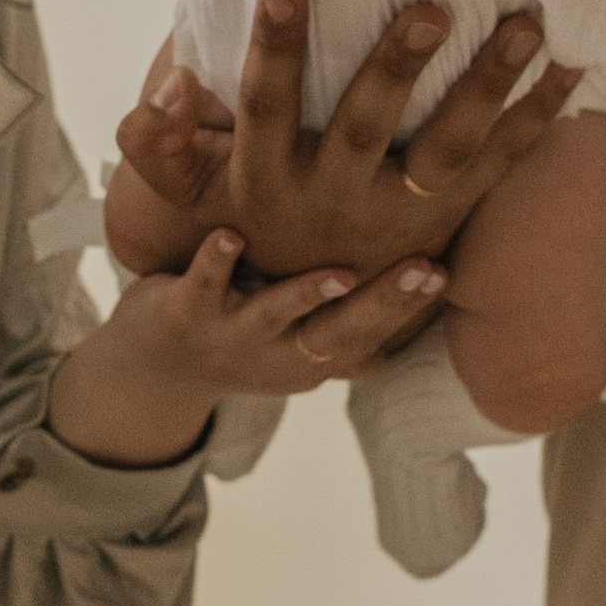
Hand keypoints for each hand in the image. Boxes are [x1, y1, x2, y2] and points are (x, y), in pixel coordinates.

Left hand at [44, 226, 451, 465]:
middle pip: (340, 331)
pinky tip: (229, 235)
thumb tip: (429, 266)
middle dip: (385, 303)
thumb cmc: (247, 332)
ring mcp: (234, 333)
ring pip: (276, 314)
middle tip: (426, 271)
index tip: (449, 272)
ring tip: (341, 272)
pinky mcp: (187, 310)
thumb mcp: (305, 334)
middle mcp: (282, 351)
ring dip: (307, 294)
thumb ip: (356, 309)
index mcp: (316, 355)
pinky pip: (204, 284)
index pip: (373, 333)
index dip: (411, 307)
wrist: (156, 369)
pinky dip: (217, 261)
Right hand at [112, 0, 579, 280]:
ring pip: (447, 155)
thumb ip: (164, 147)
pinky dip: (536, 125)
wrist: (281, 335)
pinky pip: (496, 175)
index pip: (265, 106)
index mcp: (265, 183)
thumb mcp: (187, 200)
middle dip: (396, 69)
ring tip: (527, 29)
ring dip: (489, 89)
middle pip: (366, 130)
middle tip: (428, 6)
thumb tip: (166, 88)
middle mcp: (332, 204)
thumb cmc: (235, 231)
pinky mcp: (443, 226)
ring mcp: (394, 221)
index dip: (273, 47)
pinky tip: (576, 73)